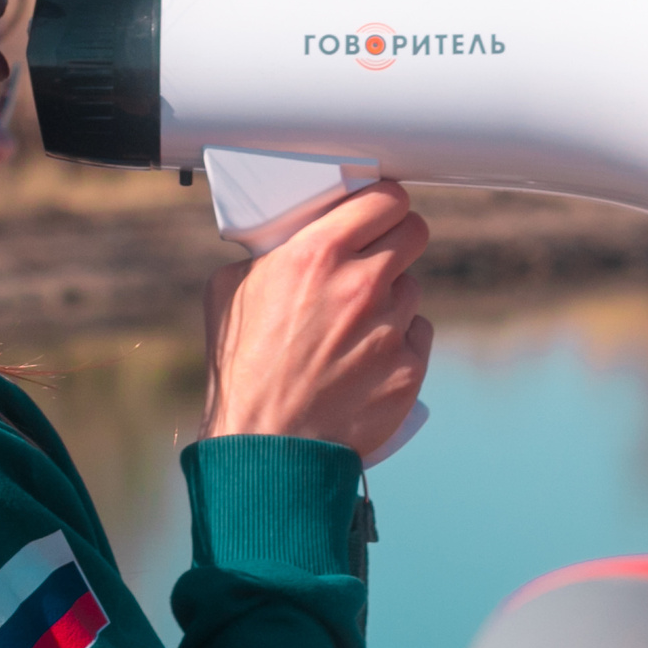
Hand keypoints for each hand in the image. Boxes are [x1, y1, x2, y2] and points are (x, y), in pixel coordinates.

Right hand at [200, 182, 433, 455]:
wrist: (266, 448)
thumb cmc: (242, 370)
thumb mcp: (230, 291)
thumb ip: (269, 253)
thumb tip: (286, 238)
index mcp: (317, 255)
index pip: (387, 199)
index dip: (385, 203)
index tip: (381, 210)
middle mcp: (361, 285)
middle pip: (414, 233)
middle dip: (398, 239)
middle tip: (379, 256)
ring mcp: (390, 328)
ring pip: (411, 290)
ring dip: (391, 299)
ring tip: (354, 327)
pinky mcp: (408, 368)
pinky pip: (417, 336)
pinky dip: (398, 343)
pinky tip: (366, 360)